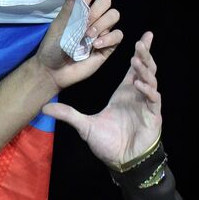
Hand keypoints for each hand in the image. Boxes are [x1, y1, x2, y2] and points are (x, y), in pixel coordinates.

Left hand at [35, 0, 123, 90]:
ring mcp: (101, 32)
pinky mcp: (108, 46)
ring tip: (88, 36)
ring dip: (103, 23)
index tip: (80, 9)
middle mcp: (93, 18)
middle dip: (97, 10)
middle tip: (85, 24)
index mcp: (79, 11)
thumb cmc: (52, 48)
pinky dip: (109, 38)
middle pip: (106, 1)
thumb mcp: (57, 27)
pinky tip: (96, 45)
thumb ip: (68, 11)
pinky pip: (118, 35)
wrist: (53, 71)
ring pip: (114, 15)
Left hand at [43, 31, 161, 167]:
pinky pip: (153, 99)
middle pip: (144, 69)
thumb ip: (67, 114)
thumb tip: (45, 107)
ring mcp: (146, 104)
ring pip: (151, 80)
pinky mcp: (153, 115)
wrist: (120, 161)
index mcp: (123, 94)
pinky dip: (147, 90)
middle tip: (142, 40)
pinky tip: (139, 83)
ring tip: (137, 57)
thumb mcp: (83, 126)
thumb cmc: (107, 143)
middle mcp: (136, 96)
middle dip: (144, 55)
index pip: (132, 69)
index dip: (137, 54)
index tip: (141, 38)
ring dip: (145, 68)